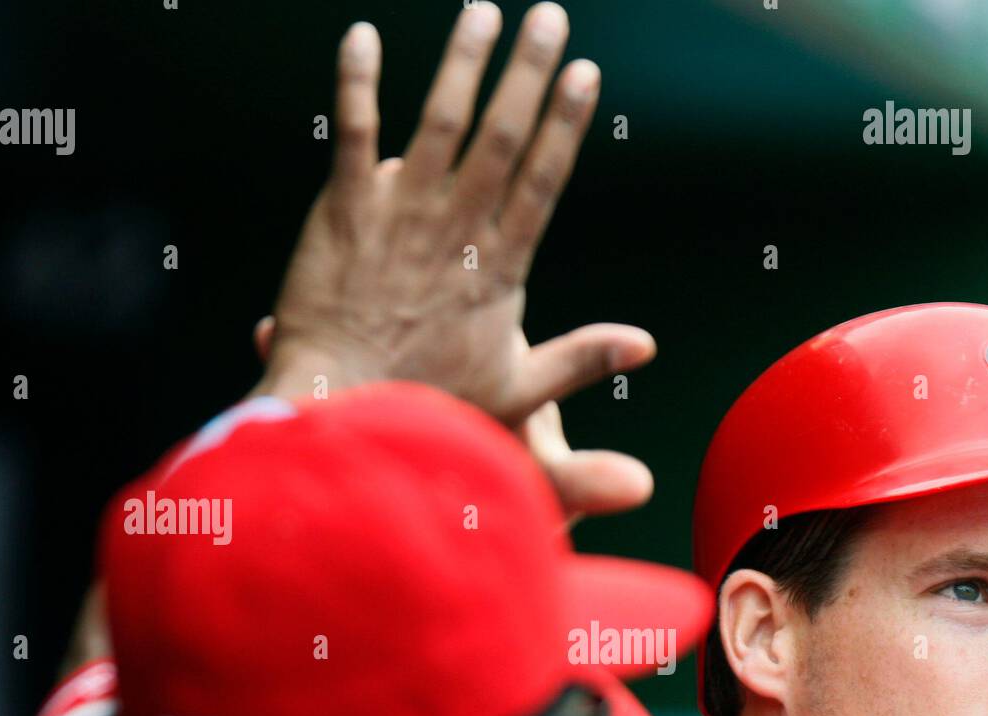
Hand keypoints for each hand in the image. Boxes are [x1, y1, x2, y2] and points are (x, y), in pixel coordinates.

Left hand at [253, 6, 654, 515]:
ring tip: (482, 12)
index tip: (583, 74)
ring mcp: (398, 214)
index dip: (564, 125)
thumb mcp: (519, 389)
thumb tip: (645, 347)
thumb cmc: (430, 401)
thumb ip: (580, 359)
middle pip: (500, 138)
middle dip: (527, 73)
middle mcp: (454, 229)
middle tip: (548, 17)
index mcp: (498, 267)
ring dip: (461, 63)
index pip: (541, 182)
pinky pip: (352, 133)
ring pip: (438, 123)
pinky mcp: (344, 210)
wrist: (342, 404)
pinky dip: (355, 83)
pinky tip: (360, 37)